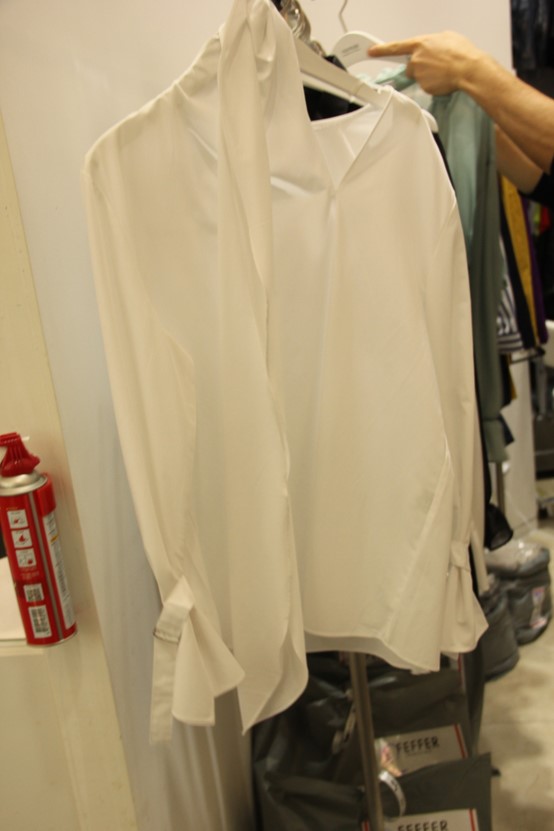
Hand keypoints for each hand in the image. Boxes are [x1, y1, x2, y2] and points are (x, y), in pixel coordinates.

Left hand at [368, 31, 483, 95]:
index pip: (396, 47)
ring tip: (443, 71)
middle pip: (410, 66)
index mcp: (420, 44)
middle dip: (419, 67)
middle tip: (435, 66)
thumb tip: (433, 46)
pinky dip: (433, 83)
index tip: (372, 51)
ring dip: (427, 75)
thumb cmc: (461, 52)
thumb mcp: (447, 36)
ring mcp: (419, 74)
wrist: (468, 69)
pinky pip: (426, 85)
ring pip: (418, 76)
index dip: (382, 49)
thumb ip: (434, 41)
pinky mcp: (424, 86)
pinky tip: (444, 78)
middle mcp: (416, 59)